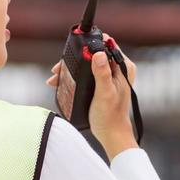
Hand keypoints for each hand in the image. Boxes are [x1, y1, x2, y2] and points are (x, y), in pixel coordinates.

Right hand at [46, 39, 137, 158]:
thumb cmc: (110, 117)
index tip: (75, 48)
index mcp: (124, 68)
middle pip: (94, 54)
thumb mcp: (105, 94)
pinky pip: (87, 73)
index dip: (91, 44)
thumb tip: (98, 53)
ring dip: (71, 67)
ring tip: (55, 76)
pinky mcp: (102, 84)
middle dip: (75, 58)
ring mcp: (110, 77)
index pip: (107, 46)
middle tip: (58, 67)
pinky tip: (61, 81)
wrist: (111, 135)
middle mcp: (118, 70)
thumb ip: (102, 74)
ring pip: (88, 64)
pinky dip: (74, 75)